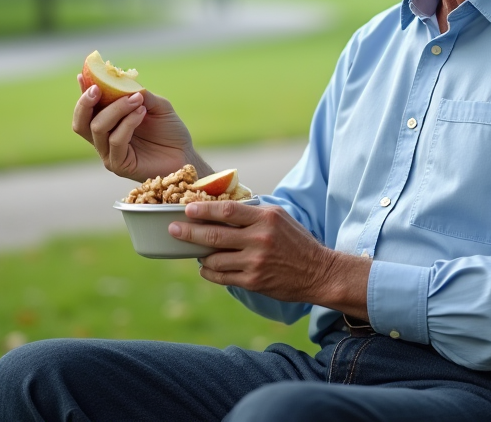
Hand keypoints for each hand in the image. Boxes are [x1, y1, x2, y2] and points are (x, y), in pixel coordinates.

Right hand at [71, 79, 206, 181]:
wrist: (185, 154)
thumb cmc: (170, 131)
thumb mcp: (157, 106)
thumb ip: (140, 95)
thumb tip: (125, 82)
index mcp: (109, 124)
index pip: (88, 110)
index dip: (82, 94)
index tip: (82, 75)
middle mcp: (104, 139)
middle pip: (81, 123)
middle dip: (86, 102)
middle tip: (98, 88)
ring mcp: (109, 154)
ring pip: (98, 128)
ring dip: (117, 109)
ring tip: (137, 100)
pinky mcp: (119, 164)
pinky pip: (116, 140)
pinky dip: (128, 123)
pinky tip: (141, 113)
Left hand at [169, 201, 369, 317]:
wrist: (318, 272)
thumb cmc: (297, 242)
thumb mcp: (279, 218)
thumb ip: (253, 213)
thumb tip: (222, 208)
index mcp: (265, 219)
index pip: (227, 210)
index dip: (203, 210)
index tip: (187, 209)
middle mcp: (259, 239)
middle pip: (214, 235)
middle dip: (188, 232)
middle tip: (173, 229)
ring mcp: (255, 262)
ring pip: (214, 259)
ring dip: (200, 256)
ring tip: (195, 251)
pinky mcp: (253, 282)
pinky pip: (222, 277)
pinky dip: (209, 272)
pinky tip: (206, 268)